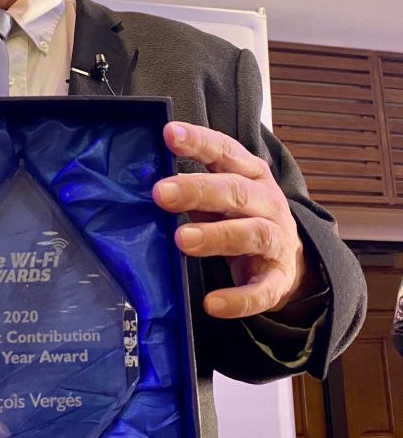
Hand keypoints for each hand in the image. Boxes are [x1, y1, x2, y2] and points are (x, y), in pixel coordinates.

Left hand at [152, 121, 308, 318]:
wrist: (289, 259)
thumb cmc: (242, 217)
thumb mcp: (222, 196)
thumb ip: (192, 189)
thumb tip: (148, 183)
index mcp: (250, 175)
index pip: (225, 151)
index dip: (199, 142)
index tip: (169, 133)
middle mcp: (266, 203)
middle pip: (235, 192)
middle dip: (198, 190)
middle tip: (161, 192)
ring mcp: (275, 241)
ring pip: (251, 234)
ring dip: (216, 236)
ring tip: (182, 239)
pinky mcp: (277, 280)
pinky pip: (261, 291)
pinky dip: (238, 299)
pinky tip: (212, 304)